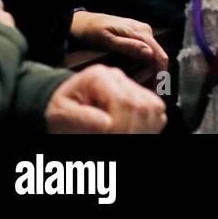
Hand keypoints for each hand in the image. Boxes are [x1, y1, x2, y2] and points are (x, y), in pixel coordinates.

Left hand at [46, 65, 165, 133]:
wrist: (65, 107)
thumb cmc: (61, 111)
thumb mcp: (59, 114)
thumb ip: (79, 118)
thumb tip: (106, 123)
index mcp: (99, 77)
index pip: (123, 101)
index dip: (120, 125)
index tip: (107, 136)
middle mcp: (119, 78)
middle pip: (142, 105)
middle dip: (132, 130)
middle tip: (117, 141)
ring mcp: (132, 86)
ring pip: (155, 107)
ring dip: (145, 128)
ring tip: (126, 137)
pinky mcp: (140, 96)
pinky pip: (157, 111)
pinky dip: (151, 125)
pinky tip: (135, 133)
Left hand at [69, 12, 168, 82]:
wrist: (81, 22)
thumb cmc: (90, 30)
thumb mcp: (106, 39)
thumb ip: (127, 45)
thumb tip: (149, 53)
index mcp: (141, 32)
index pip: (159, 57)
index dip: (157, 77)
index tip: (146, 92)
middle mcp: (145, 33)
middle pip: (156, 61)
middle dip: (150, 79)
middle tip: (137, 94)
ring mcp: (141, 36)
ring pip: (150, 61)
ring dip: (145, 76)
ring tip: (133, 90)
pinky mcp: (136, 40)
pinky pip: (143, 58)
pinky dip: (139, 71)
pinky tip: (130, 80)